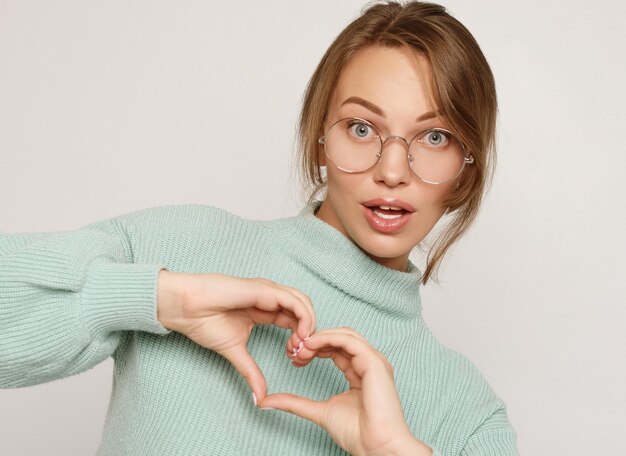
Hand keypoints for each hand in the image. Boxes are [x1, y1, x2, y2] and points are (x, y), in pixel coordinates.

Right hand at [156, 270, 315, 404]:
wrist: (186, 308)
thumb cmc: (204, 322)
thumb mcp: (235, 352)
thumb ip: (251, 372)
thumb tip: (260, 399)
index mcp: (265, 310)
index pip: (295, 321)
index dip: (301, 340)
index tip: (294, 359)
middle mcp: (270, 298)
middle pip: (304, 311)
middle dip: (309, 334)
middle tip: (302, 355)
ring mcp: (268, 292)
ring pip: (303, 303)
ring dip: (309, 325)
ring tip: (301, 346)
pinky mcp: (264, 289)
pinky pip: (293, 301)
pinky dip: (303, 317)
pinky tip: (298, 335)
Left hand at [259, 328, 431, 455]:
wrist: (376, 446)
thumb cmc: (358, 434)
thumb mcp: (319, 411)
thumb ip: (295, 402)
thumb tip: (266, 402)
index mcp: (360, 372)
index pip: (335, 349)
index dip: (313, 348)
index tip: (294, 357)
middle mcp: (369, 363)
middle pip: (339, 338)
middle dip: (314, 340)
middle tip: (293, 350)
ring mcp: (374, 361)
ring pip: (344, 334)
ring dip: (319, 337)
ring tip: (300, 348)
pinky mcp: (374, 362)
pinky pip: (349, 340)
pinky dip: (328, 338)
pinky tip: (312, 345)